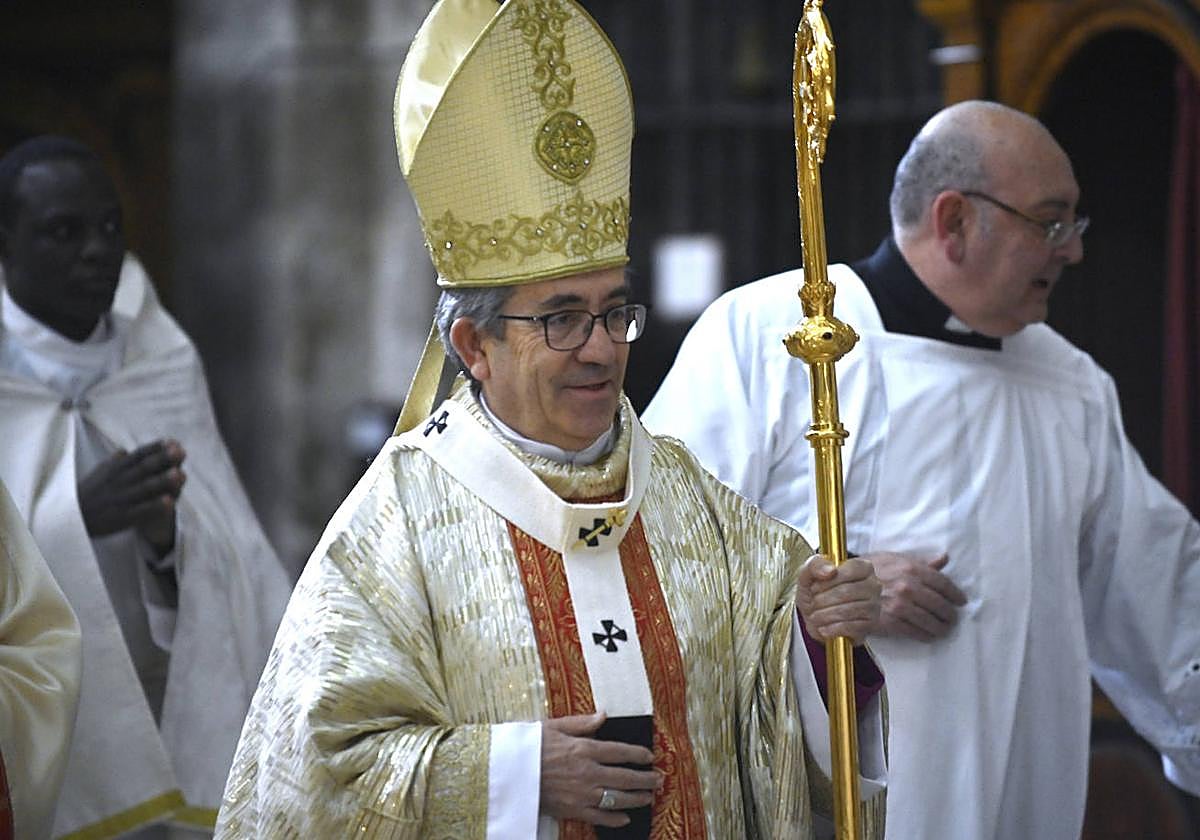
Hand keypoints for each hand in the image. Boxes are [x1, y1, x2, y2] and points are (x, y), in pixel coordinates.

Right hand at [78, 439, 185, 555]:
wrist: (70, 518)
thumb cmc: (90, 493)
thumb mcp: (100, 473)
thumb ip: (115, 462)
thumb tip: (126, 450)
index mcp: (116, 469)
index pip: (138, 456)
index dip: (155, 448)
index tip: (173, 442)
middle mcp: (119, 482)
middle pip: (143, 469)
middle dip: (162, 460)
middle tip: (181, 451)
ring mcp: (121, 499)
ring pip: (144, 489)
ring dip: (162, 481)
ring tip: (181, 474)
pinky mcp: (122, 517)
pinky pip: (140, 511)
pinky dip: (155, 506)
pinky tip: (171, 502)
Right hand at [540, 712, 660, 827]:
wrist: (507, 773)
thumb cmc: (529, 746)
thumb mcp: (554, 726)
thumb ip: (582, 723)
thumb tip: (603, 716)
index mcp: (584, 748)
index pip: (620, 751)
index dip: (638, 754)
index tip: (649, 756)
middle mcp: (588, 772)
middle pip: (625, 776)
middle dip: (646, 778)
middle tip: (659, 779)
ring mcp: (582, 793)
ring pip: (618, 798)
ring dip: (637, 798)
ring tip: (649, 797)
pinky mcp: (573, 810)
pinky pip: (600, 817)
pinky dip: (615, 819)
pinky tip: (626, 818)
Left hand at [796, 554, 881, 643]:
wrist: (814, 616)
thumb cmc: (815, 591)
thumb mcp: (808, 573)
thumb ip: (815, 565)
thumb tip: (830, 570)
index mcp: (863, 567)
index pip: (852, 569)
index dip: (829, 580)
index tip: (814, 587)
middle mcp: (873, 586)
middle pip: (847, 591)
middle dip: (823, 599)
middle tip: (813, 603)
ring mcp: (873, 607)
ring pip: (848, 611)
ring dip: (824, 615)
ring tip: (815, 615)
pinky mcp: (869, 626)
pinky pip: (850, 627)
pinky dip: (831, 629)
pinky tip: (823, 628)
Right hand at [862, 552, 965, 640]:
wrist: (843, 585)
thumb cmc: (870, 569)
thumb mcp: (894, 559)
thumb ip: (921, 562)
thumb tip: (945, 559)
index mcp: (911, 569)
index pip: (943, 584)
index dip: (955, 594)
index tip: (961, 601)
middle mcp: (908, 587)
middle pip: (940, 605)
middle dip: (950, 614)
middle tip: (953, 618)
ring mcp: (899, 606)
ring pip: (931, 621)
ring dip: (941, 627)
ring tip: (945, 629)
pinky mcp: (891, 622)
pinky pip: (916, 632)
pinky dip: (926, 635)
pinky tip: (930, 635)